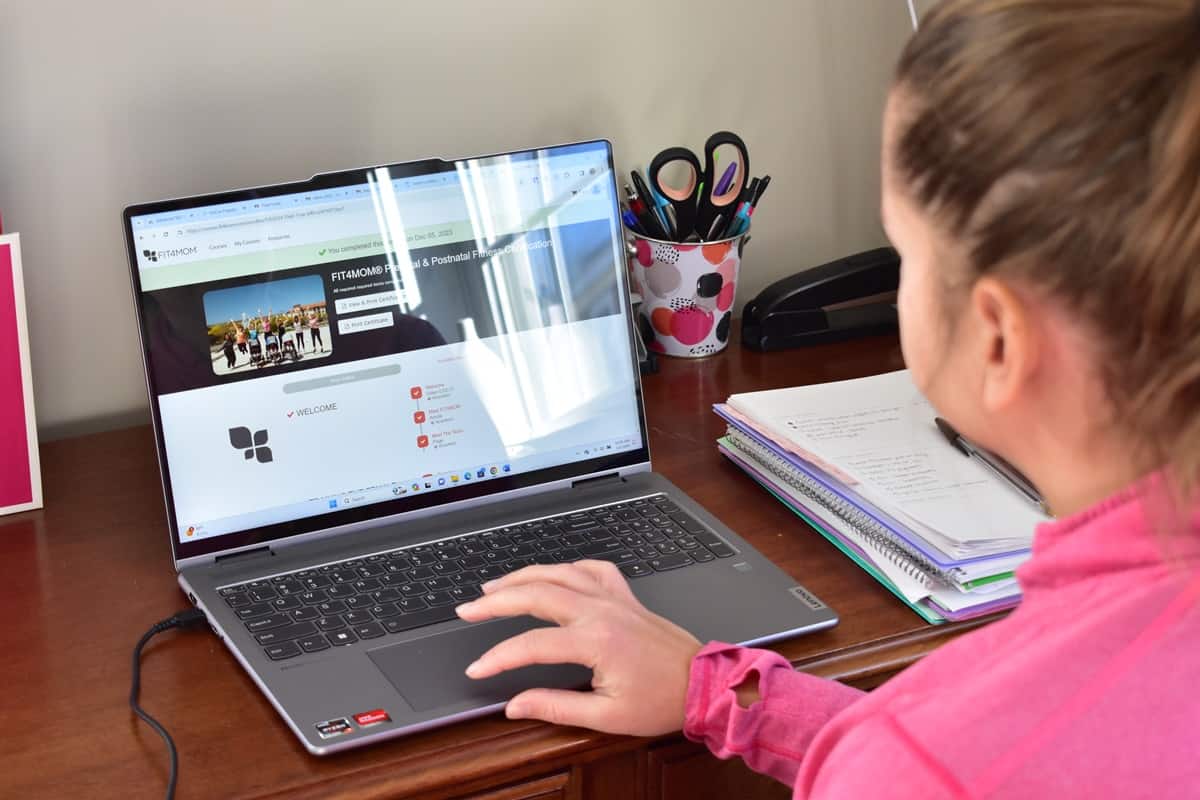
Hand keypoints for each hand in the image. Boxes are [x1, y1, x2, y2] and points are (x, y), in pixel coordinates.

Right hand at [454, 560, 702, 736]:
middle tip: (467, 609)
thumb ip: (555, 707)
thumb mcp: (606, 717)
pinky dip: (566, 567)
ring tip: (493, 586)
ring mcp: (613, 598)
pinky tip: (552, 573)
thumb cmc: (661, 701)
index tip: (478, 669)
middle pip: (537, 593)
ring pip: (559, 572)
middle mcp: (601, 611)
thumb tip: (515, 705)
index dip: (498, 658)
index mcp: (595, 641)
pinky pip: (591, 568)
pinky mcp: (625, 596)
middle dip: (496, 600)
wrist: (703, 683)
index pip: (531, 645)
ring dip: (523, 576)